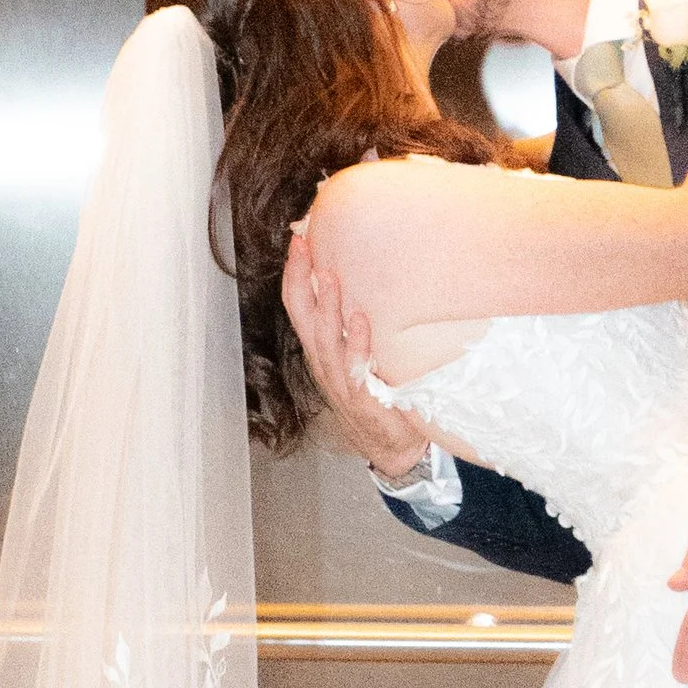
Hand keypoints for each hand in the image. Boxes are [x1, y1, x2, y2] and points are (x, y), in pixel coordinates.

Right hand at [282, 219, 431, 479]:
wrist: (392, 446)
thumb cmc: (376, 394)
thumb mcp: (359, 354)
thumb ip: (354, 324)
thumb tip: (362, 284)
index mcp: (322, 349)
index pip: (299, 305)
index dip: (295, 274)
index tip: (297, 241)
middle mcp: (324, 362)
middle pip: (303, 317)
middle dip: (300, 280)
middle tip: (302, 247)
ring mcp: (339, 381)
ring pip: (325, 340)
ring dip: (326, 307)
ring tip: (328, 276)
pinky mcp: (362, 399)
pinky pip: (355, 369)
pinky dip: (357, 344)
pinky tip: (361, 321)